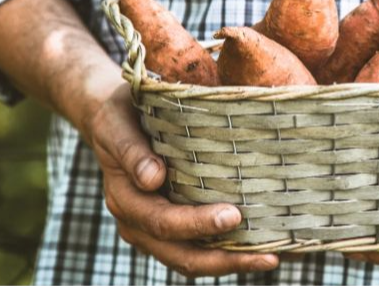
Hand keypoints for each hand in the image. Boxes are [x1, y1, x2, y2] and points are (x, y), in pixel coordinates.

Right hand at [83, 82, 278, 276]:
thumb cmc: (117, 116)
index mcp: (125, 200)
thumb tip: (153, 178)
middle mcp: (138, 223)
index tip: (234, 216)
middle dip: (225, 259)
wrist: (109, 118)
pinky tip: (257, 247)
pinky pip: (197, 247)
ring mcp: (153, 229)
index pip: (162, 222)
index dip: (197, 224)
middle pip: (182, 255)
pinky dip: (225, 251)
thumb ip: (132, 152)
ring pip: (192, 259)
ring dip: (230, 262)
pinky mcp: (171, 225)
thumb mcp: (118, 126)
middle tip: (267, 256)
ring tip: (270, 258)